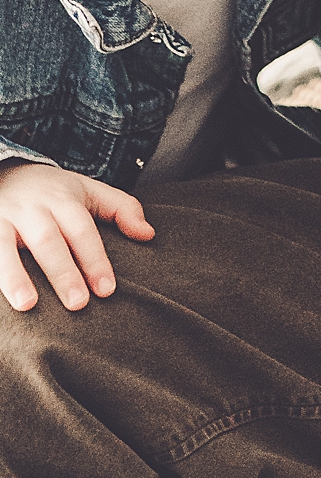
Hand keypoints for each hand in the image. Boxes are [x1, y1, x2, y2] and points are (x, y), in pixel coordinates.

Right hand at [0, 162, 154, 312]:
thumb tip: (149, 235)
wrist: (6, 171)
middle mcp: (31, 209)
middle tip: (78, 304)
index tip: (107, 290)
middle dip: (63, 272)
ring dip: (15, 276)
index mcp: (63, 200)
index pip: (82, 231)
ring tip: (28, 306)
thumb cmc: (55, 192)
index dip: (95, 260)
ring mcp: (0, 219)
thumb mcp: (90, 191)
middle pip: (48, 241)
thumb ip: (122, 209)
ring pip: (4, 247)